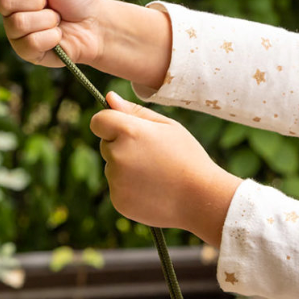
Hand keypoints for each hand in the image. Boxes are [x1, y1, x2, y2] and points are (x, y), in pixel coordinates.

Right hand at [0, 0, 105, 67]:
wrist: (97, 24)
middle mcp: (10, 9)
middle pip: (3, 1)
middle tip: (50, 1)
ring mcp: (16, 32)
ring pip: (18, 23)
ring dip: (46, 19)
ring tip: (57, 19)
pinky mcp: (26, 51)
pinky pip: (30, 42)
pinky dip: (51, 36)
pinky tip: (58, 35)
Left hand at [90, 92, 240, 245]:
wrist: (201, 199)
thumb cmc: (187, 157)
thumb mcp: (166, 126)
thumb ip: (134, 111)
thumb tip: (109, 97)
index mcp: (128, 132)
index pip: (98, 121)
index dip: (109, 123)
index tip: (124, 129)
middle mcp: (117, 155)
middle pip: (106, 144)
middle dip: (121, 146)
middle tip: (152, 156)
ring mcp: (116, 180)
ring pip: (112, 167)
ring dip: (125, 168)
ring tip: (155, 174)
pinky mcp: (118, 200)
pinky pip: (117, 187)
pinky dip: (129, 188)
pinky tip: (152, 189)